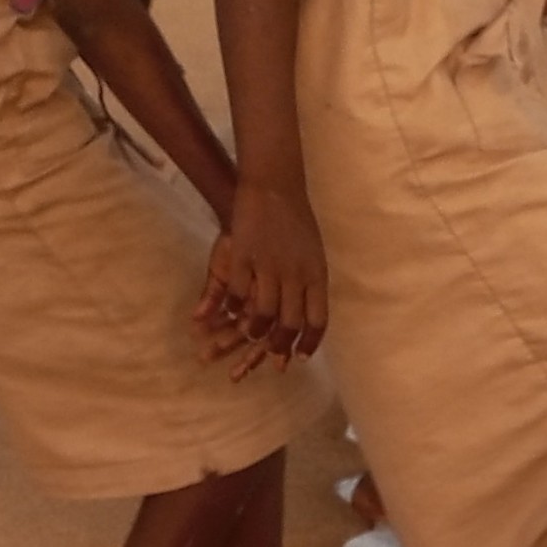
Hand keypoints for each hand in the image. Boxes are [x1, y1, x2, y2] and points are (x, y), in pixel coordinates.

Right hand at [198, 183, 326, 375]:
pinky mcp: (244, 257)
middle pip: (290, 322)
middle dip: (279, 344)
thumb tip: (310, 314)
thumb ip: (311, 285)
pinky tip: (228, 313)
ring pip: (262, 312)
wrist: (274, 189)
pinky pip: (237, 291)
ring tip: (249, 336)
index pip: (318, 320)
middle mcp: (296, 276)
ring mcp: (269, 268)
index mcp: (317, 276)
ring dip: (254, 330)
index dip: (309, 342)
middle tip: (271, 355)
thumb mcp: (313, 255)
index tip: (300, 357)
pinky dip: (231, 306)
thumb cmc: (296, 222)